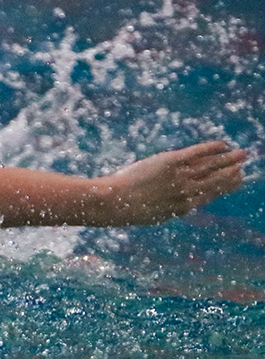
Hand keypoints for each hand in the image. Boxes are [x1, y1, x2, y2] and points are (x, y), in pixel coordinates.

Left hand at [100, 140, 247, 224]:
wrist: (114, 202)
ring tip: (241, 154)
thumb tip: (180, 208)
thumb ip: (171, 209)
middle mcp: (187, 191)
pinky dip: (211, 148)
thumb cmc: (127, 210)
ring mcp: (179, 177)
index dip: (227, 186)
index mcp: (184, 206)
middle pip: (216, 179)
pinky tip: (222, 144)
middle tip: (244, 164)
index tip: (238, 180)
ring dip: (228, 159)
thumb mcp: (155, 214)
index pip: (212, 194)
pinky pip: (196, 153)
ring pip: (210, 166)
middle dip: (232, 171)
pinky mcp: (170, 163)